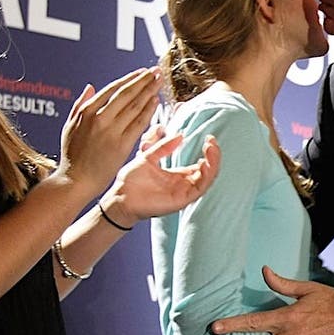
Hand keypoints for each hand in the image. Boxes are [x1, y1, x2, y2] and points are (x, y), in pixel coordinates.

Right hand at [55, 68, 160, 197]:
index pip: (113, 89)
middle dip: (143, 81)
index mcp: (87, 111)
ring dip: (149, 92)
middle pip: (127, 94)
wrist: (76, 180)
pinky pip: (139, 124)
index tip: (141, 72)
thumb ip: (79, 104)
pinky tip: (156, 101)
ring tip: (159, 82)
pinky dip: (149, 111)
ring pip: (135, 106)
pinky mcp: (122, 145)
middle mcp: (100, 118)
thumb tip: (90, 86)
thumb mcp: (70, 126)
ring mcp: (112, 131)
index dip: (129, 79)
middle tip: (156, 71)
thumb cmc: (72, 155)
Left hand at [100, 124, 220, 226]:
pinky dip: (206, 176)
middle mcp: (184, 184)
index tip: (209, 137)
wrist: (120, 197)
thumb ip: (163, 146)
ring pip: (207, 179)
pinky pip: (199, 188)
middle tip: (212, 141)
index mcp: (178, 176)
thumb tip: (180, 135)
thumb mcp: (148, 156)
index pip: (201, 165)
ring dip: (213, 164)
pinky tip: (204, 163)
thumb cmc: (131, 181)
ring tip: (211, 149)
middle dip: (214, 155)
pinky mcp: (181, 200)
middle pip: (208, 171)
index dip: (208, 152)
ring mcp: (184, 192)